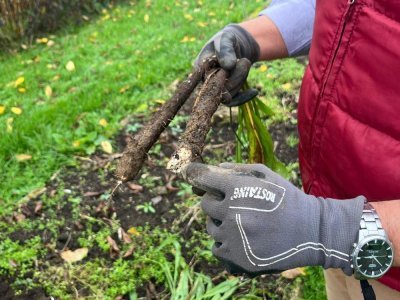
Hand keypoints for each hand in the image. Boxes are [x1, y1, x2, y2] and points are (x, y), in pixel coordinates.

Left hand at [183, 162, 364, 274]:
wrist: (310, 231)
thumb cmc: (287, 199)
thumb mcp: (266, 175)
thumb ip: (238, 169)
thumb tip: (214, 167)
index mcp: (238, 188)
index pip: (204, 179)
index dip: (197, 176)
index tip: (190, 174)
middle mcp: (231, 212)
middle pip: (204, 203)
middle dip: (214, 200)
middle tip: (230, 202)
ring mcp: (233, 236)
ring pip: (210, 226)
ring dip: (220, 222)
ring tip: (240, 221)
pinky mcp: (237, 256)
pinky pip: (216, 246)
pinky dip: (224, 241)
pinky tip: (239, 237)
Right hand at [195, 24, 259, 106]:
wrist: (237, 44)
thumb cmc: (227, 39)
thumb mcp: (226, 38)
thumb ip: (225, 49)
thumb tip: (228, 66)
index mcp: (200, 67)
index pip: (207, 79)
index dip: (220, 75)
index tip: (232, 65)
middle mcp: (205, 81)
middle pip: (219, 89)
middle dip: (235, 76)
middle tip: (245, 61)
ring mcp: (216, 89)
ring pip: (228, 96)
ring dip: (240, 80)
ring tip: (246, 61)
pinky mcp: (227, 93)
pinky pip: (234, 102)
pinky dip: (244, 97)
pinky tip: (254, 91)